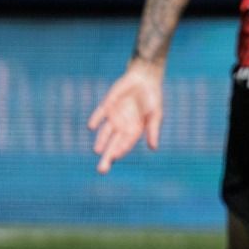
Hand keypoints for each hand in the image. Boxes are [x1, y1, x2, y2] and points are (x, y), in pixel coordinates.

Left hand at [87, 59, 164, 173]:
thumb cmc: (153, 97)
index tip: (116, 157)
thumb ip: (153, 130)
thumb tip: (153, 148)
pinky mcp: (107, 105)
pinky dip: (96, 119)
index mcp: (134, 130)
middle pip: (113, 144)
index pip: (126, 144)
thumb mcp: (156, 114)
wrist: (144, 78)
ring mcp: (113, 116)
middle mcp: (122, 126)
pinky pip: (100, 114)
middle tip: (101, 170)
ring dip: (101, 141)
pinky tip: (92, 127)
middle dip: (108, 157)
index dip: (121, 150)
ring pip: (105, 133)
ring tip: (97, 150)